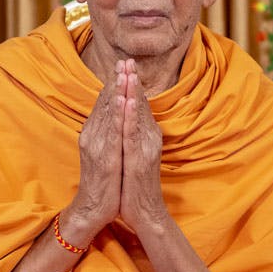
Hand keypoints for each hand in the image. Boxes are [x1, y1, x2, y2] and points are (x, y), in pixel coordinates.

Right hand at [64, 64, 125, 241]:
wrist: (94, 208)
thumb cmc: (104, 182)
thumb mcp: (106, 152)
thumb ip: (108, 133)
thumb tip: (116, 116)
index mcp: (94, 133)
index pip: (104, 103)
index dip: (114, 82)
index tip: (124, 65)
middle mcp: (92, 135)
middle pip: (105, 102)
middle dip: (116, 80)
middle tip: (125, 60)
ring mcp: (97, 145)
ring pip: (108, 113)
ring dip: (117, 91)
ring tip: (124, 72)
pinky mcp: (104, 158)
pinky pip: (112, 132)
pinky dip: (116, 115)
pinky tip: (121, 101)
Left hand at [116, 61, 168, 236]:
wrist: (143, 212)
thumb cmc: (134, 184)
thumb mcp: (133, 154)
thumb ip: (132, 135)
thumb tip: (127, 118)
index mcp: (146, 135)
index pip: (138, 105)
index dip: (132, 84)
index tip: (124, 65)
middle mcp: (148, 138)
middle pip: (139, 104)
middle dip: (132, 81)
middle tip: (127, 59)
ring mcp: (145, 148)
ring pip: (138, 115)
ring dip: (133, 92)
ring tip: (128, 73)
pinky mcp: (139, 159)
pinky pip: (133, 134)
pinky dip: (131, 116)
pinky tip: (127, 101)